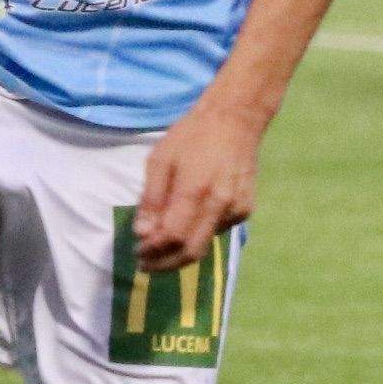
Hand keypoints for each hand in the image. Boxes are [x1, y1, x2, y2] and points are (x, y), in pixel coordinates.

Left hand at [134, 98, 264, 271]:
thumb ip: (151, 199)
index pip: (173, 237)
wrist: (236, 120)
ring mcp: (236, 209)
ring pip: (205, 244)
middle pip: (192, 251)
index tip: (137, 253)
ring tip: (160, 245)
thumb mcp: (160, 160)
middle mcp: (220, 204)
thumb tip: (142, 234)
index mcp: (196, 189)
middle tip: (146, 264)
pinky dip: (197, 235)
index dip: (153, 251)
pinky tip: (186, 223)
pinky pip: (216, 231)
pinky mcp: (245, 209)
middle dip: (166, 264)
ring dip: (180, 251)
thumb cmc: (191, 136)